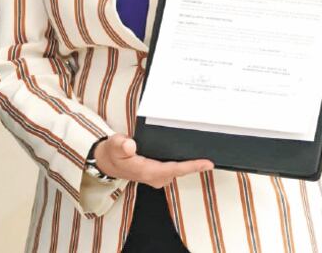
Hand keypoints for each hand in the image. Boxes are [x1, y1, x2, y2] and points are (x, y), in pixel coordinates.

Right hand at [94, 134, 212, 187]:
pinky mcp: (159, 173)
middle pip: (181, 170)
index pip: (174, 169)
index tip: (207, 163)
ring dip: (191, 163)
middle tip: (213, 153)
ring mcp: (158, 176)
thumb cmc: (112, 153)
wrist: (108, 162)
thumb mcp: (113, 145)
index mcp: (147, 171)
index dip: (192, 166)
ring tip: (206, 152)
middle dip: (196, 163)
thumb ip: (121, 145)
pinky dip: (184, 162)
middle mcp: (156, 176)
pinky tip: (190, 153)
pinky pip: (176, 168)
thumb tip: (130, 145)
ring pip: (179, 169)